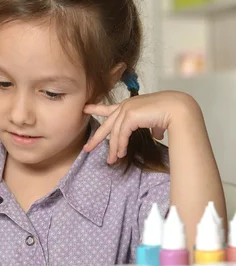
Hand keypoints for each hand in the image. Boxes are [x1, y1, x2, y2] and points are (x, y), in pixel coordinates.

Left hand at [83, 90, 198, 163]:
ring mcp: (127, 109)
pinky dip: (120, 145)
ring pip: (115, 133)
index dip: (97, 109)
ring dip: (113, 149)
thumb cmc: (172, 113)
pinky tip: (121, 154)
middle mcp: (127, 105)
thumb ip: (153, 127)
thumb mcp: (157, 121)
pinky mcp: (130, 115)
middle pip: (107, 124)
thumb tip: (156, 135)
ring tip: (111, 160)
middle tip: (86, 148)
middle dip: (96, 138)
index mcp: (131, 105)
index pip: (110, 108)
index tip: (85, 109)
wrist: (179, 108)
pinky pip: (121, 134)